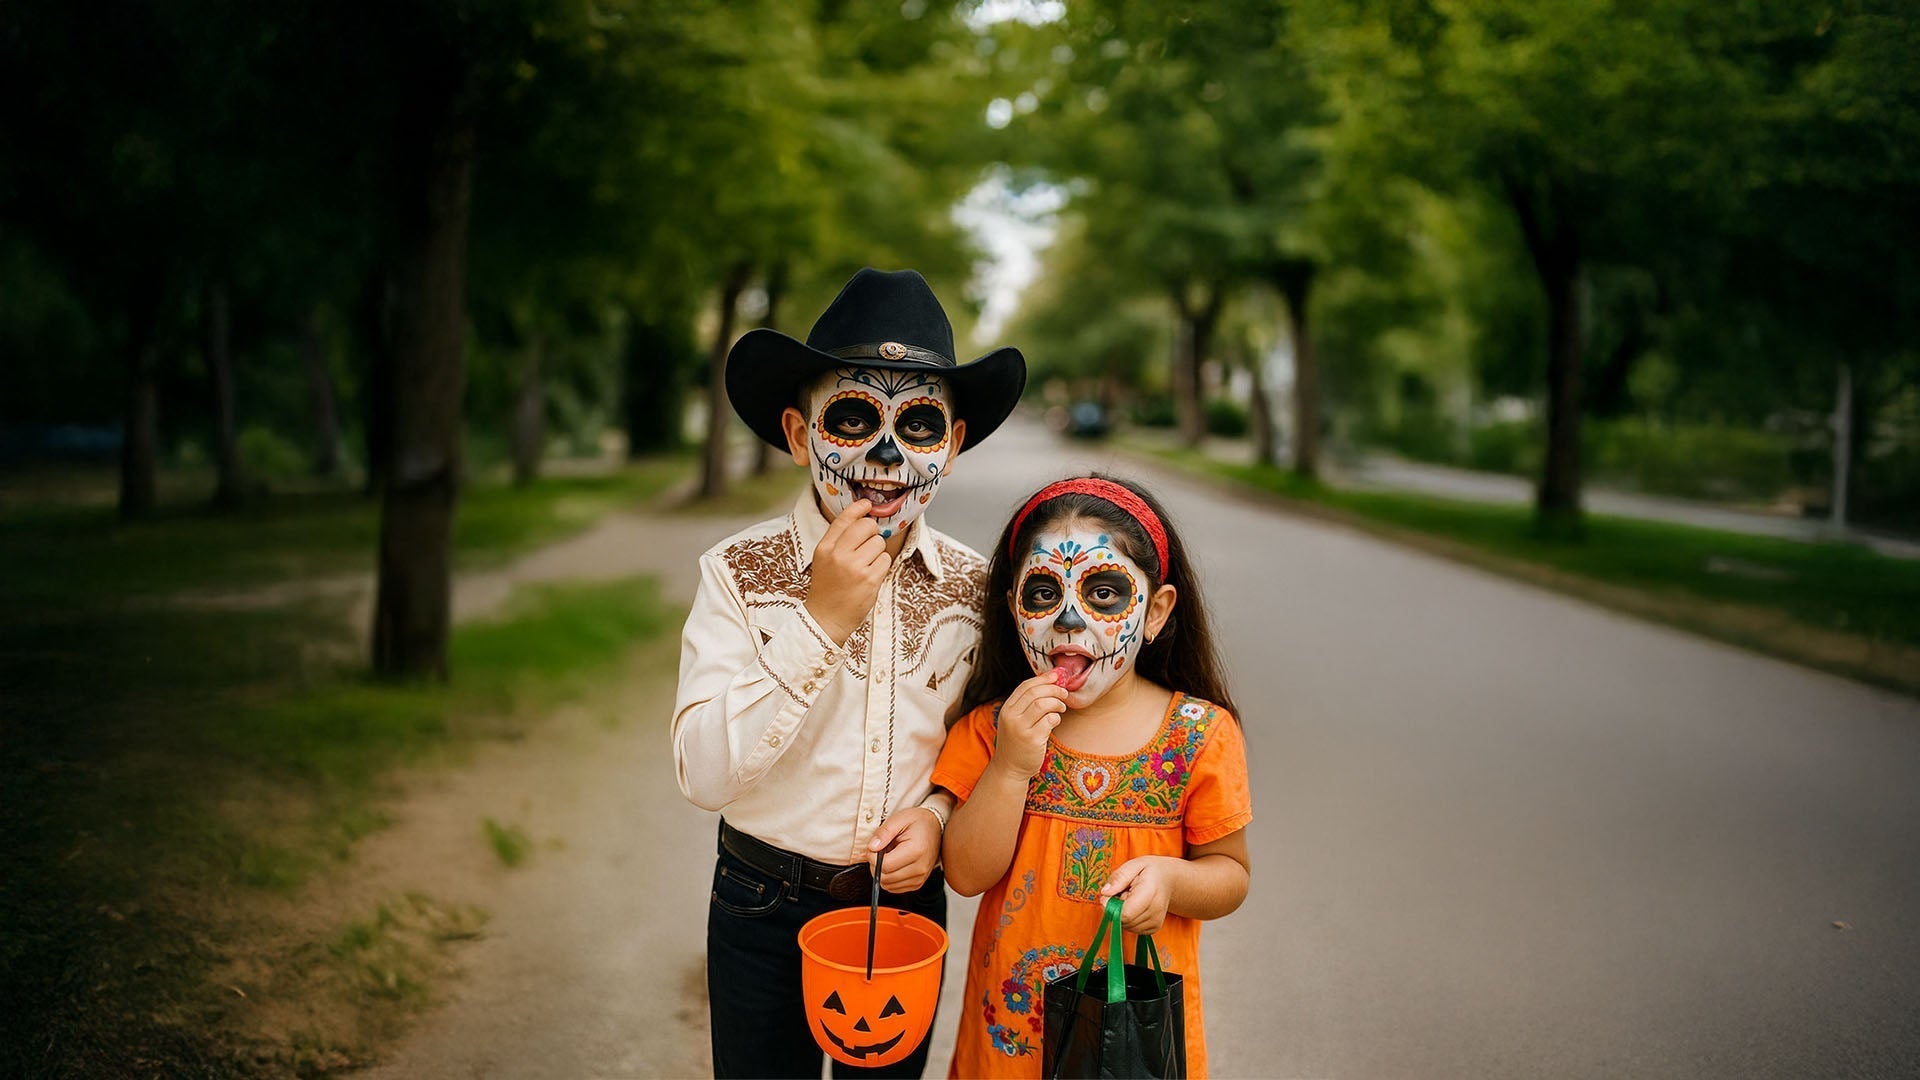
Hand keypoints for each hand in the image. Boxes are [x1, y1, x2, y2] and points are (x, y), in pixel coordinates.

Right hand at [805, 499, 889, 643]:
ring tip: (865, 566)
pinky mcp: (870, 579)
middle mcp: (838, 554)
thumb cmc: (828, 588)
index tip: (867, 504)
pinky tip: (870, 576)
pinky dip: (882, 566)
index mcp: (825, 548)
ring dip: (877, 552)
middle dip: (872, 532)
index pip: (844, 519)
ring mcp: (855, 567)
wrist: (826, 618)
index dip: (858, 508)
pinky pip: (885, 559)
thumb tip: (863, 519)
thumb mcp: (824, 560)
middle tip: (867, 545)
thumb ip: (839, 540)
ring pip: (879, 543)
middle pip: (867, 526)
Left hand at [869, 806, 940, 892]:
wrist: (935, 827)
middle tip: (880, 851)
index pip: (885, 866)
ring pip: (888, 885)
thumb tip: (871, 847)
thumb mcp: (899, 819)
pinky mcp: (918, 883)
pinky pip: (895, 888)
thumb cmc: (918, 822)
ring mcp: (920, 878)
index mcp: (916, 851)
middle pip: (885, 878)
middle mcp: (920, 868)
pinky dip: (889, 878)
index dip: (873, 857)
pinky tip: (893, 864)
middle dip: (875, 865)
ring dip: (882, 872)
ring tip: (889, 856)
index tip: (874, 848)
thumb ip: (884, 832)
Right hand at [992, 670, 1067, 778]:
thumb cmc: (1017, 742)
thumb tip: (1050, 682)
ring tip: (1061, 708)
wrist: (1010, 768)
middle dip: (1054, 689)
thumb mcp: (1016, 721)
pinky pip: (1050, 720)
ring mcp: (1021, 728)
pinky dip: (1056, 717)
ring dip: (1057, 703)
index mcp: (1007, 709)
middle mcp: (1011, 716)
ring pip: (1043, 704)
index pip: (1025, 686)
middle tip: (1064, 693)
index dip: (1043, 679)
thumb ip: (1027, 704)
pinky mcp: (1032, 739)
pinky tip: (1055, 721)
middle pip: (1035, 692)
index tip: (1057, 676)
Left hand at [1101, 856, 1174, 934]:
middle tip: (1124, 893)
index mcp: (1149, 892)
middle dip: (1117, 909)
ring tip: (1130, 899)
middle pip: (1124, 921)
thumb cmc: (1149, 871)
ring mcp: (1156, 921)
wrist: (1168, 880)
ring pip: (1127, 926)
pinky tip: (1135, 907)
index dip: (1112, 906)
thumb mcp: (1133, 865)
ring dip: (1123, 914)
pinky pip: (1133, 929)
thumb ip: (1118, 878)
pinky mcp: (1154, 928)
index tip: (1112, 894)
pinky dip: (1129, 919)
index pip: (1125, 914)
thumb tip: (1105, 893)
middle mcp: (1155, 910)